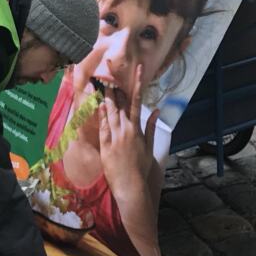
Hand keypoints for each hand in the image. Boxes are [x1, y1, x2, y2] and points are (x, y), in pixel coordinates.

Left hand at [97, 63, 158, 194]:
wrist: (131, 185)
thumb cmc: (141, 167)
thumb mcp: (150, 146)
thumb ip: (152, 127)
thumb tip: (156, 110)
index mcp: (137, 129)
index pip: (137, 101)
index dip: (137, 84)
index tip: (138, 70)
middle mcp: (126, 129)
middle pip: (120, 103)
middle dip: (116, 87)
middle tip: (110, 72)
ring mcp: (115, 137)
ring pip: (110, 112)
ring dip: (107, 97)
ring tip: (103, 83)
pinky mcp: (105, 145)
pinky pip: (102, 126)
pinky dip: (101, 115)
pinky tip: (98, 104)